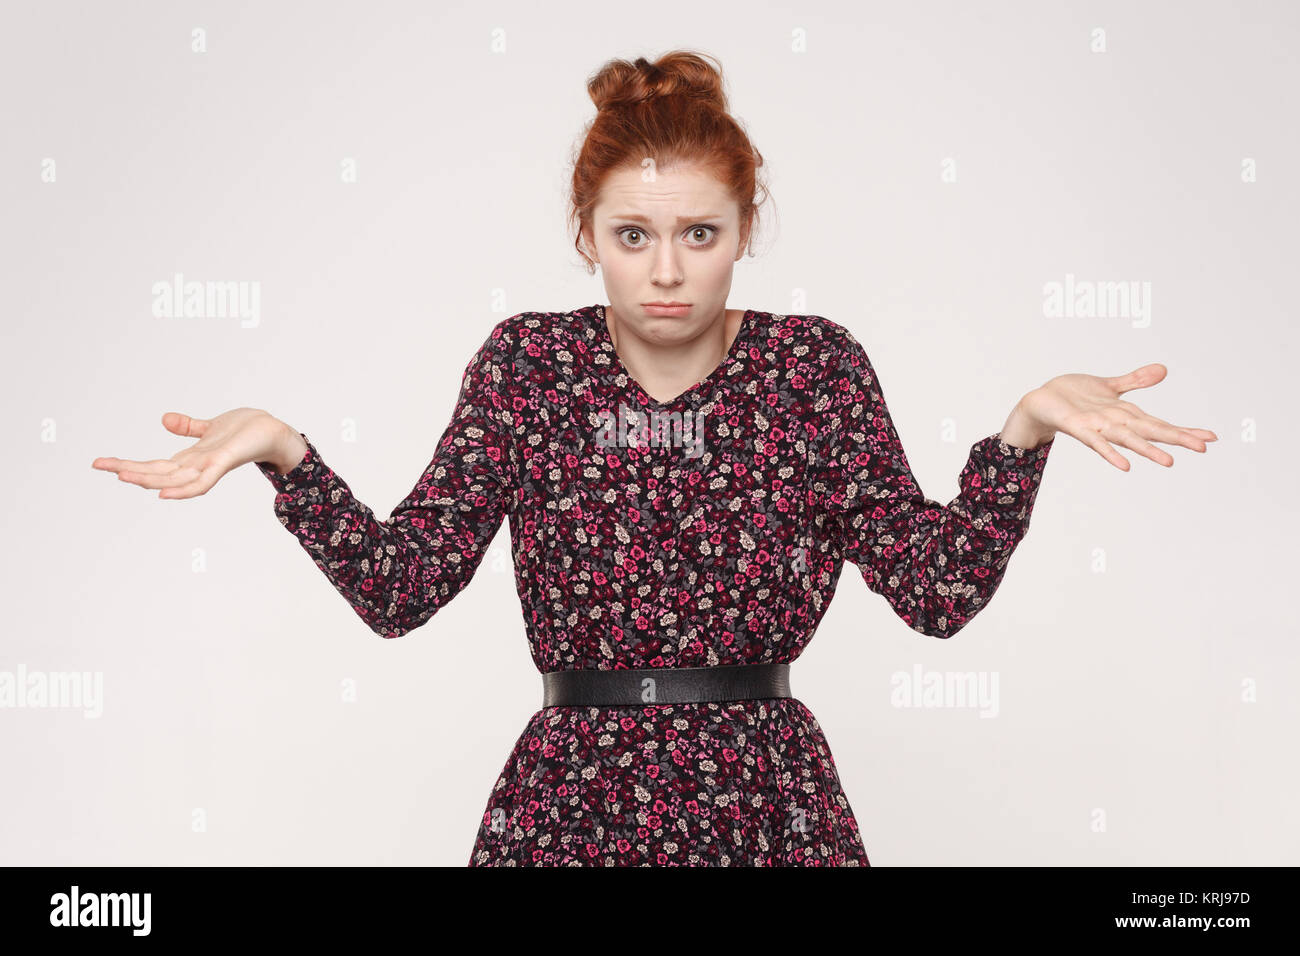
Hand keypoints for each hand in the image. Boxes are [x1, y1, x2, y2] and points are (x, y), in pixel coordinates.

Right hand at [92, 408, 292, 498]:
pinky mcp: (224, 462)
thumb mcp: (209, 426)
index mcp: (190, 458)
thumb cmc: (245, 432)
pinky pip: (201, 482)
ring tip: (121, 476)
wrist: (274, 432)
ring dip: (147, 479)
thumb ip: (188, 427)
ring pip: (172, 478)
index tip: (100, 463)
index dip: (127, 464)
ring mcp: (209, 465)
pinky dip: (183, 489)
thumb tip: (163, 419)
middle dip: (126, 470)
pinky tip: (164, 493)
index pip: (153, 464)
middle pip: (156, 472)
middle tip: (97, 464)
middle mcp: (196, 465)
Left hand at [1013, 363, 1217, 470]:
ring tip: (1170, 462)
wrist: (1042, 401)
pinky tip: (1125, 466)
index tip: (1212, 437)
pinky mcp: (1080, 428)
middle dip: (1177, 439)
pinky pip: (1097, 443)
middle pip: (1152, 432)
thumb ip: (1136, 381)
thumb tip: (1163, 370)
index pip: (1162, 424)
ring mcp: (1100, 428)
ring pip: (1129, 440)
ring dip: (1148, 451)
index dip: (1185, 430)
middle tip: (1204, 448)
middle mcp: (1117, 424)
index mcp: (1127, 415)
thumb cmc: (1074, 396)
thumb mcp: (1110, 385)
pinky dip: (1110, 453)